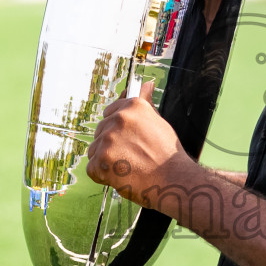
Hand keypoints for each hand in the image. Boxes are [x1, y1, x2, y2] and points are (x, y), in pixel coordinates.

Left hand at [87, 79, 190, 204]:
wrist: (173, 180)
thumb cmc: (167, 154)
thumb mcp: (158, 122)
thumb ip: (145, 103)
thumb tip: (146, 84)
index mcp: (132, 106)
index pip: (110, 113)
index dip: (118, 130)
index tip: (129, 140)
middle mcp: (118, 119)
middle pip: (101, 132)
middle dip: (112, 145)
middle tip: (132, 157)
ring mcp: (108, 140)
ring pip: (95, 150)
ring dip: (106, 160)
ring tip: (127, 167)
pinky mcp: (101, 160)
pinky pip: (92, 168)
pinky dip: (103, 176)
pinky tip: (120, 176)